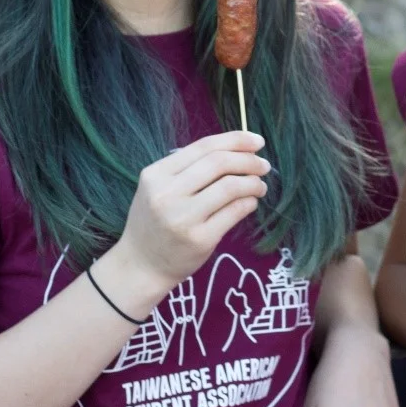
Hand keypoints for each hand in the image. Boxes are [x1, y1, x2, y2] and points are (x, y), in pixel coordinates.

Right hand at [113, 130, 270, 289]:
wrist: (141, 266)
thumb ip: (188, 169)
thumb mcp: (158, 188)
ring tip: (259, 186)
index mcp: (156, 174)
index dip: (236, 140)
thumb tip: (239, 149)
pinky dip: (249, 203)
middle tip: (264, 165)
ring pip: (230, 187)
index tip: (257, 141)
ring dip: (253, 183)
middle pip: (219, 163)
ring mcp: (183, 218)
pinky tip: (250, 203)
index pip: (204, 147)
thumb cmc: (155, 221)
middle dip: (249, 160)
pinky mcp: (200, 239)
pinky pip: (235, 212)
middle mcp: (167, 194)